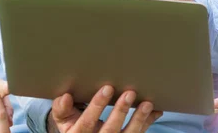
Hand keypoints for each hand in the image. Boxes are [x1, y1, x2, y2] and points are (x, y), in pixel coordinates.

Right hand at [48, 85, 162, 132]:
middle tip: (130, 93)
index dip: (97, 106)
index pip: (87, 122)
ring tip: (147, 104)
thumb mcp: (63, 118)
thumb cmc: (73, 123)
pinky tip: (155, 111)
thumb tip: (65, 96)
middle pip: (110, 131)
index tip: (107, 88)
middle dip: (121, 112)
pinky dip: (147, 122)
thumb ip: (62, 108)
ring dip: (139, 120)